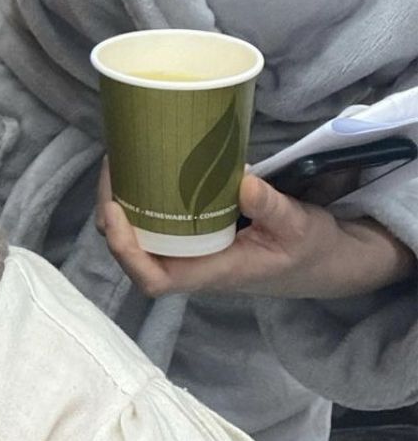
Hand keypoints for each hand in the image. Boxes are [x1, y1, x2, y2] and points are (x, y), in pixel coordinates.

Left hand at [95, 158, 416, 298]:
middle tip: (113, 166)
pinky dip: (145, 196)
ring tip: (120, 160)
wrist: (327, 259)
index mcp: (213, 272)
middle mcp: (195, 264)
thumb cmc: (311, 249)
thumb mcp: (300, 226)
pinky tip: (144, 165)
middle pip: (135, 254)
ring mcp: (194, 250)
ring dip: (124, 204)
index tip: (116, 212)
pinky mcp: (199, 233)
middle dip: (113, 216)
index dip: (126, 252)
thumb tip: (242, 183)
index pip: (154, 280)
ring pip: (143, 236)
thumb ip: (273, 208)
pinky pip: (160, 221)